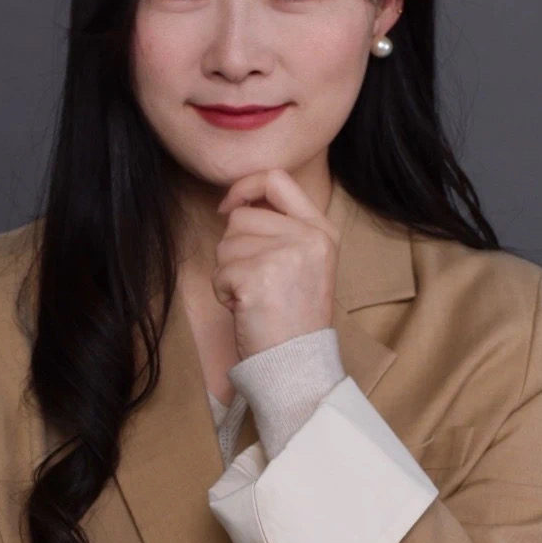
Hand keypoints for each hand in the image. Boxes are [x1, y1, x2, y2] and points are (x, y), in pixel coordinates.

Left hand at [213, 167, 340, 357]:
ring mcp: (285, 254)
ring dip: (229, 273)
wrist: (298, 363)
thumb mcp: (305, 263)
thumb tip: (236, 204)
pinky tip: (247, 309)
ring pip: (226, 244)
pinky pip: (219, 271)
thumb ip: (282, 229)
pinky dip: (223, 293)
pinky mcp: (259, 276)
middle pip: (242, 217)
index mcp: (322, 230)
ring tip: (255, 298)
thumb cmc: (294, 319)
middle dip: (235, 249)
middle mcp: (308, 237)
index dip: (245, 187)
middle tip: (257, 283)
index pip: (277, 179)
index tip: (229, 207)